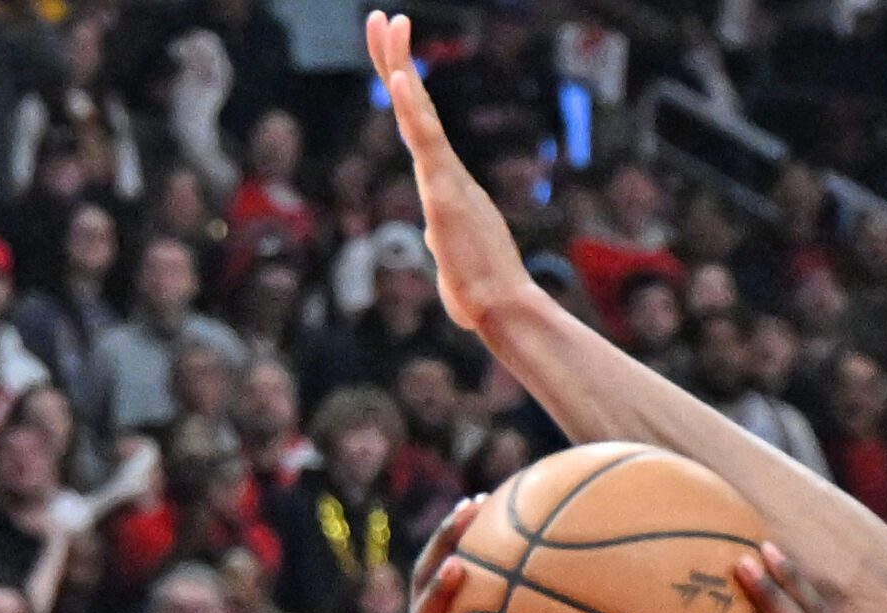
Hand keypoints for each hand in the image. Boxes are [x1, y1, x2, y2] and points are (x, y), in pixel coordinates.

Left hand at [368, 12, 534, 330]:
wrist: (503, 309)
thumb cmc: (482, 298)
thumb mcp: (454, 274)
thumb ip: (446, 259)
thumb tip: (444, 263)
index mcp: (444, 185)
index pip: (418, 130)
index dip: (405, 92)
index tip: (394, 58)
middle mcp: (445, 173)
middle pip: (416, 108)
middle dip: (398, 60)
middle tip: (383, 17)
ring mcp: (446, 178)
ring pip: (419, 114)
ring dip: (401, 66)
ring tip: (389, 23)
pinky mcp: (445, 192)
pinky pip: (427, 142)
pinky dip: (414, 108)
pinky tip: (401, 78)